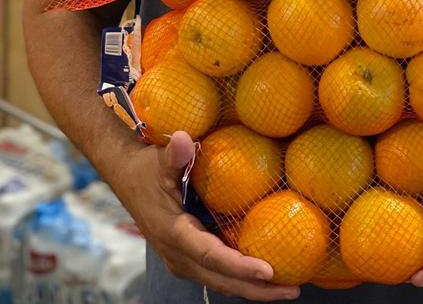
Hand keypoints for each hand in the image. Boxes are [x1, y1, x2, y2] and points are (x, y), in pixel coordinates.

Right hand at [115, 131, 299, 300]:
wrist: (125, 178)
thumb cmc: (146, 168)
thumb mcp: (159, 160)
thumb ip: (174, 154)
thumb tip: (184, 138)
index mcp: (173, 233)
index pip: (210, 256)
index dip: (239, 266)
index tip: (268, 271)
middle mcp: (177, 255)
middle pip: (221, 279)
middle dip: (257, 289)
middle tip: (293, 289)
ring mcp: (181, 259)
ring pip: (220, 281)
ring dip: (252, 288)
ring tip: (287, 287)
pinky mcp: (186, 257)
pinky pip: (216, 273)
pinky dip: (240, 277)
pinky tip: (265, 273)